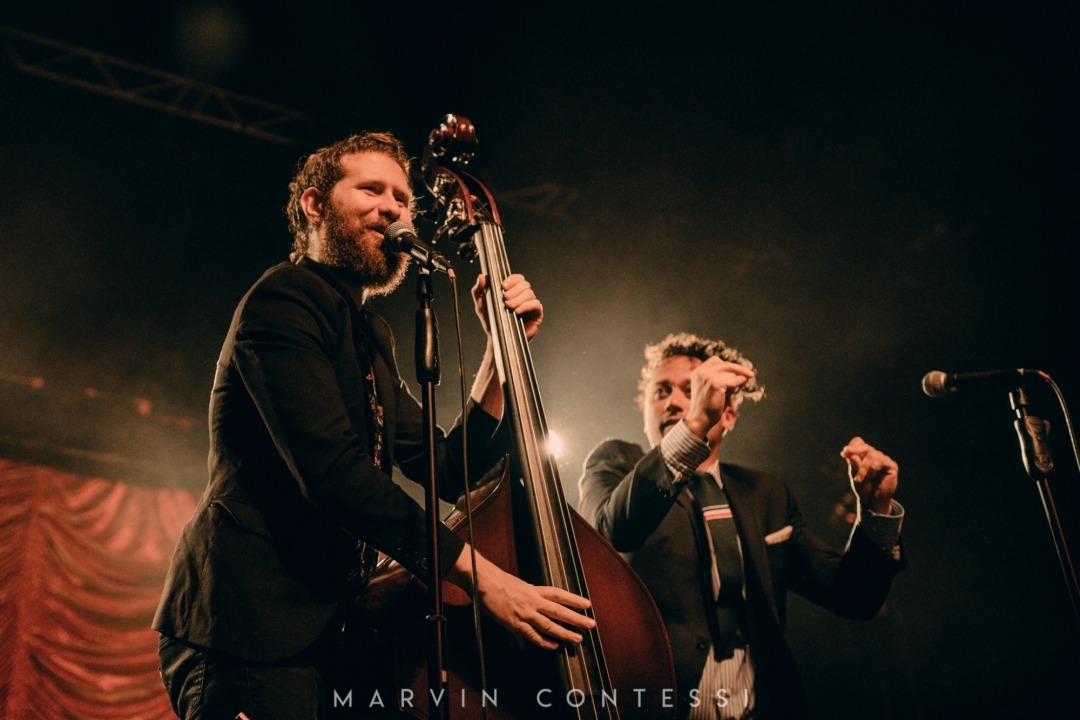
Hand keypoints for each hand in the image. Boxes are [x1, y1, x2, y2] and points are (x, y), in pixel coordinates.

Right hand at [449, 548, 593, 649]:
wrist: (483, 581)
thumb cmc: (498, 581)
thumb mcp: (517, 586)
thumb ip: (527, 597)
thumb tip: (534, 607)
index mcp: (534, 589)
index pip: (558, 594)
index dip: (573, 599)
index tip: (587, 604)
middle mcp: (533, 601)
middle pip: (559, 611)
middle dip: (576, 618)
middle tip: (591, 624)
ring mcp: (525, 613)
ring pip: (549, 625)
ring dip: (565, 633)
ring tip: (578, 639)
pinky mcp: (515, 623)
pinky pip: (532, 635)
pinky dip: (544, 642)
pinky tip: (554, 646)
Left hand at [473, 274, 543, 340]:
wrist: (496, 337)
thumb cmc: (491, 320)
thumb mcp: (481, 304)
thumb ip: (478, 290)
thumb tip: (481, 277)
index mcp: (513, 291)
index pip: (518, 278)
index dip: (512, 280)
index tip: (503, 286)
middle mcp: (523, 296)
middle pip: (525, 284)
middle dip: (514, 291)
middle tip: (505, 299)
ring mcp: (530, 304)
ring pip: (530, 293)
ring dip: (518, 299)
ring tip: (509, 307)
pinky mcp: (536, 314)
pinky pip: (535, 304)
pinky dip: (526, 306)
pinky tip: (517, 312)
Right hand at [683, 356, 753, 439]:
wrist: (701, 419)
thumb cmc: (709, 406)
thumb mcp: (716, 388)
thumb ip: (726, 380)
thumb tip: (744, 375)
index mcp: (698, 372)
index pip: (716, 360)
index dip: (729, 366)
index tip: (740, 371)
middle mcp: (701, 372)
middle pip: (726, 364)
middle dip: (740, 370)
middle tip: (751, 375)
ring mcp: (707, 376)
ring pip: (731, 374)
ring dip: (733, 384)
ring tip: (725, 395)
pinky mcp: (715, 383)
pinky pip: (733, 381)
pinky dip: (737, 384)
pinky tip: (734, 391)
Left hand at [841, 436, 897, 514]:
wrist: (872, 501)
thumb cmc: (863, 488)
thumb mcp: (854, 475)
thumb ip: (853, 464)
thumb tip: (849, 452)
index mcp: (864, 455)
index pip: (859, 442)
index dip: (852, 446)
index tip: (844, 452)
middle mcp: (874, 455)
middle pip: (865, 446)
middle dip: (855, 451)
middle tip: (846, 454)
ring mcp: (883, 459)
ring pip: (871, 455)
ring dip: (863, 467)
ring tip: (859, 479)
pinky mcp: (891, 465)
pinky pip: (881, 461)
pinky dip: (873, 469)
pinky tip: (872, 476)